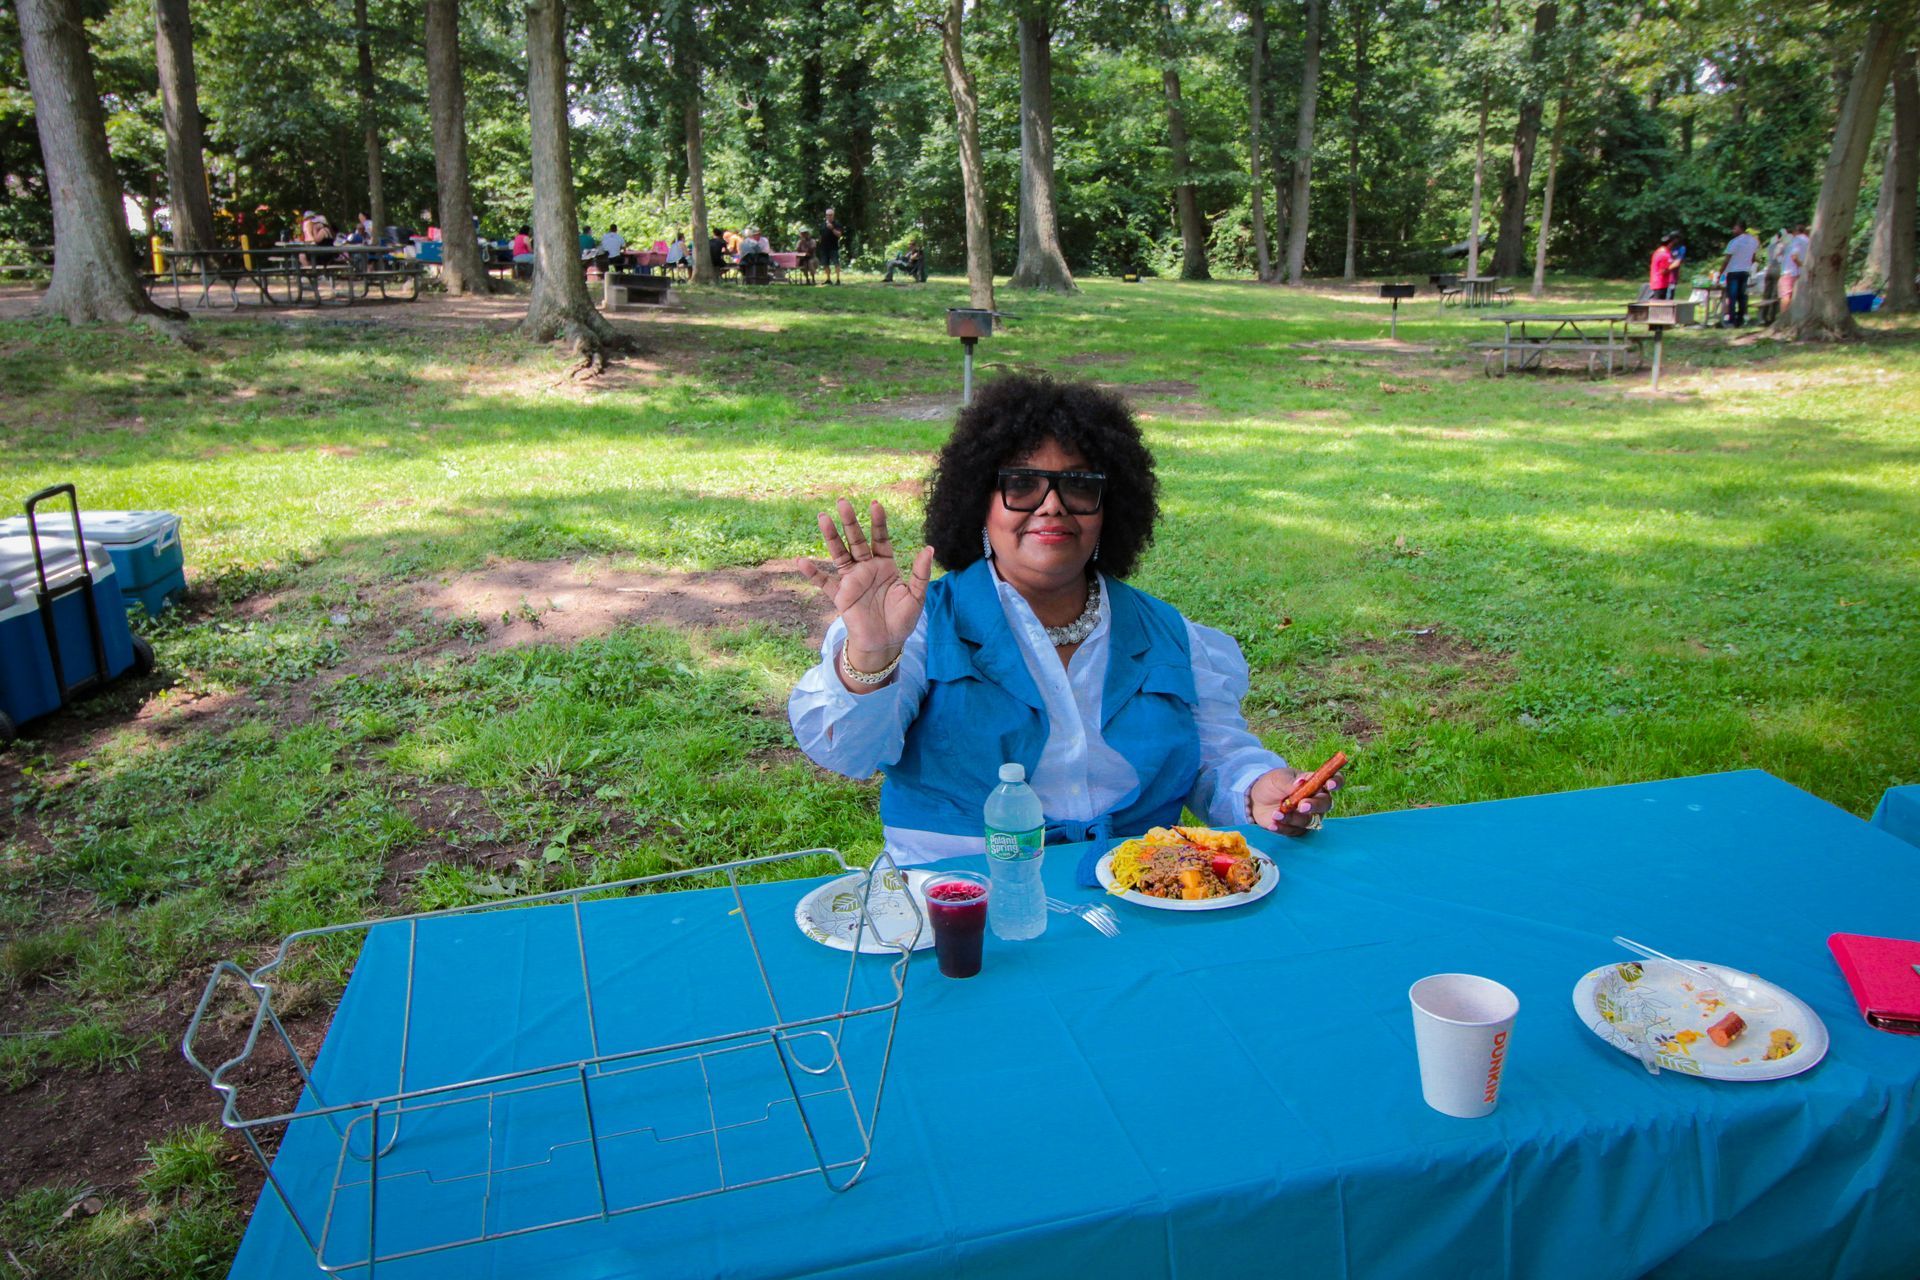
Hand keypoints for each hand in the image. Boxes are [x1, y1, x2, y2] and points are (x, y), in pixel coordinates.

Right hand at [795, 498, 934, 670]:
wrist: (885, 643)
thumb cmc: (902, 619)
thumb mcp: (916, 596)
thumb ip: (920, 573)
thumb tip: (929, 549)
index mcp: (885, 565)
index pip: (880, 538)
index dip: (878, 522)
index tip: (875, 504)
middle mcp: (866, 568)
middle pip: (856, 540)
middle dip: (850, 521)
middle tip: (842, 501)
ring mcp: (852, 580)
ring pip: (839, 554)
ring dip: (831, 537)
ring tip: (823, 518)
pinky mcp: (841, 596)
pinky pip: (824, 582)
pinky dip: (813, 573)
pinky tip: (801, 561)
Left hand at [1249, 766, 1343, 836]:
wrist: (1255, 799)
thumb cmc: (1271, 784)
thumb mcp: (1278, 778)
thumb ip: (1290, 782)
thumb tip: (1301, 782)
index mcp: (1315, 783)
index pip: (1334, 781)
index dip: (1336, 782)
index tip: (1329, 784)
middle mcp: (1316, 801)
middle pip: (1325, 804)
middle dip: (1314, 805)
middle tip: (1302, 805)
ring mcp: (1308, 816)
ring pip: (1309, 821)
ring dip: (1293, 818)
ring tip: (1276, 813)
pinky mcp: (1297, 829)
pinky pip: (1294, 831)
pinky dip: (1283, 828)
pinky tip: (1272, 824)